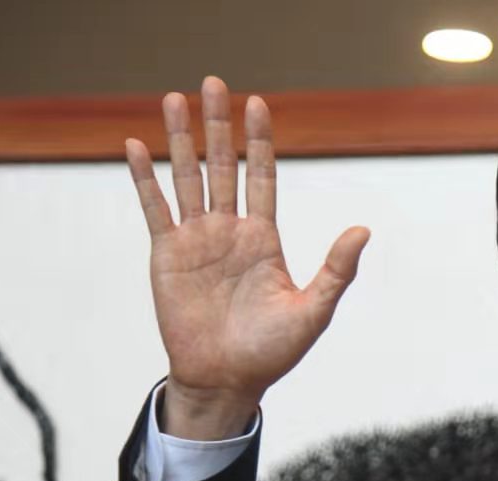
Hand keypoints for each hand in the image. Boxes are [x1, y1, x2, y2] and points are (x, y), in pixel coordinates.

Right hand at [126, 76, 369, 438]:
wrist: (227, 380)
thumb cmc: (272, 352)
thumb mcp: (313, 311)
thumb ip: (336, 270)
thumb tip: (363, 230)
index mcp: (263, 239)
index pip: (262, 177)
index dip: (259, 142)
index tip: (257, 104)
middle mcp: (229, 232)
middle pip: (222, 166)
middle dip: (218, 126)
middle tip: (214, 82)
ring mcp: (196, 240)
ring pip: (186, 178)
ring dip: (180, 139)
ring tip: (175, 97)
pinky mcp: (167, 255)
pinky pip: (154, 209)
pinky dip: (144, 179)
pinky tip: (135, 146)